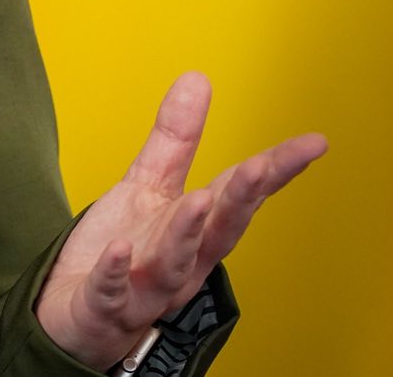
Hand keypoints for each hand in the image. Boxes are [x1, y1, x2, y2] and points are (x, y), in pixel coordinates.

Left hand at [35, 71, 326, 370]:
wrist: (79, 313)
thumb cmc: (122, 253)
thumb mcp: (149, 186)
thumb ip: (175, 138)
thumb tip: (198, 79)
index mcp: (196, 231)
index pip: (239, 194)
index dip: (274, 169)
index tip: (313, 143)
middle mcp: (182, 262)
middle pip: (218, 231)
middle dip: (240, 200)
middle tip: (260, 168)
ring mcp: (146, 287)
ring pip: (174, 263)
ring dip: (186, 233)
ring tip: (198, 201)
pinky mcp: (105, 306)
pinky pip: (111, 291)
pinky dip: (116, 273)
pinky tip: (117, 251)